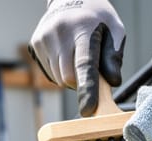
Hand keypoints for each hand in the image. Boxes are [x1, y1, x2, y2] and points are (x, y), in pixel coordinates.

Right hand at [29, 0, 125, 115]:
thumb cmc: (97, 18)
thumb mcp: (115, 29)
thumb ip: (114, 55)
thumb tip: (112, 81)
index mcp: (82, 29)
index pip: (84, 65)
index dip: (87, 90)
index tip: (89, 110)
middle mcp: (60, 33)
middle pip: (69, 78)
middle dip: (81, 82)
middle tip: (90, 68)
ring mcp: (45, 38)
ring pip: (59, 78)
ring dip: (71, 77)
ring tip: (77, 56)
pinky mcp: (36, 43)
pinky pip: (50, 73)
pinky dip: (60, 71)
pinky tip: (66, 54)